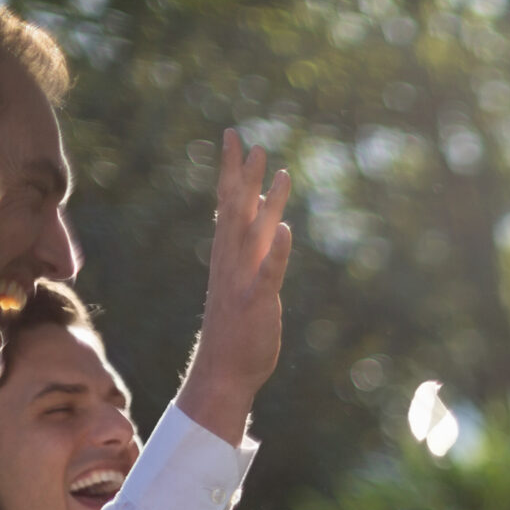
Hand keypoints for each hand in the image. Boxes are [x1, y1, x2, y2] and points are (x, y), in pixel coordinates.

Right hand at [171, 129, 291, 445]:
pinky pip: (268, 273)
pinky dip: (277, 251)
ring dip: (266, 203)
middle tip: (249, 141)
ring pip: (254, 235)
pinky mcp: (257, 303)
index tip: (234, 138)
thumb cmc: (237, 329)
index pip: (226, 204)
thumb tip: (264, 219)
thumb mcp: (246, 283)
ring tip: (278, 171)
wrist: (224, 371)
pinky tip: (285, 229)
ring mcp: (243, 282)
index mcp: (227, 256)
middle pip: (234, 210)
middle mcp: (231, 263)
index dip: (231, 170)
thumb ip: (255, 251)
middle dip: (242, 175)